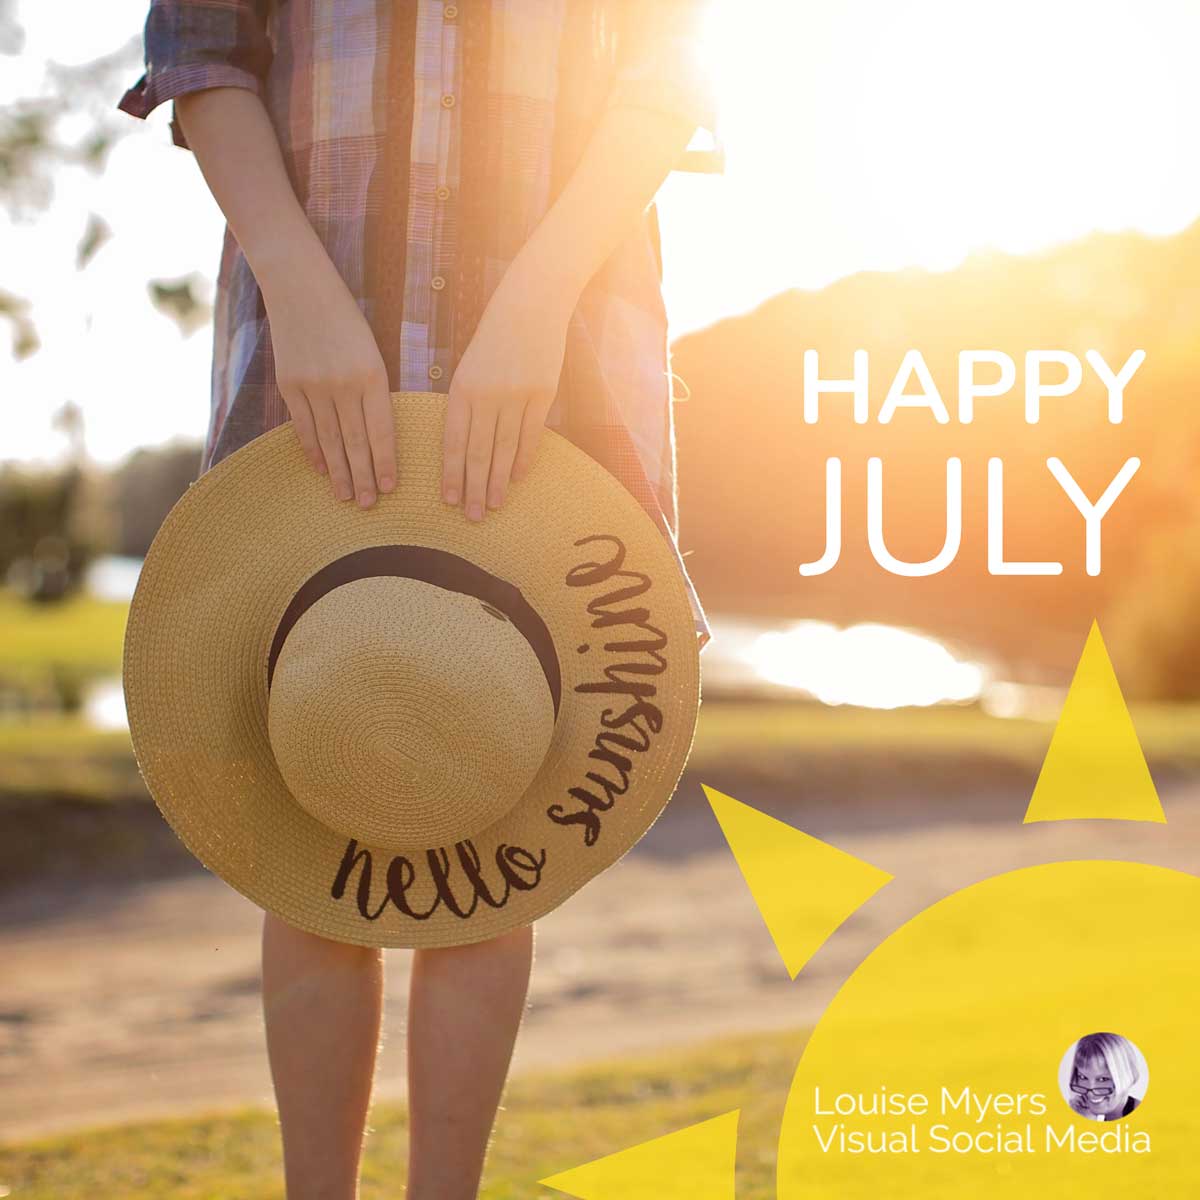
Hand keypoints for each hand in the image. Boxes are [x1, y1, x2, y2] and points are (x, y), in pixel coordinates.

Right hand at [264, 254, 395, 507]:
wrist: (300, 285)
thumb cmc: (345, 319)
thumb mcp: (371, 350)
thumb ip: (375, 390)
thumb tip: (378, 435)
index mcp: (372, 375)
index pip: (382, 430)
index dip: (386, 462)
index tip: (391, 487)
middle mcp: (344, 384)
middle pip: (355, 442)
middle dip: (364, 477)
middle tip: (369, 505)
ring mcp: (314, 385)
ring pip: (330, 440)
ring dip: (339, 472)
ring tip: (346, 496)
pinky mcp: (290, 384)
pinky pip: (304, 426)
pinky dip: (313, 450)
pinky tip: (321, 469)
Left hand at [442, 264, 572, 519]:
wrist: (531, 303)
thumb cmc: (495, 338)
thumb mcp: (469, 367)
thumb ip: (466, 405)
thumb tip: (464, 448)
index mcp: (461, 388)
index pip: (453, 441)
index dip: (451, 474)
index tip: (449, 500)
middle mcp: (486, 395)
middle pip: (479, 452)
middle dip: (474, 488)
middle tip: (472, 517)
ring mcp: (515, 396)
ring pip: (505, 449)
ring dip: (499, 481)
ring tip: (495, 505)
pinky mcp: (541, 394)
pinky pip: (531, 435)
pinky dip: (524, 459)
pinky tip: (518, 478)